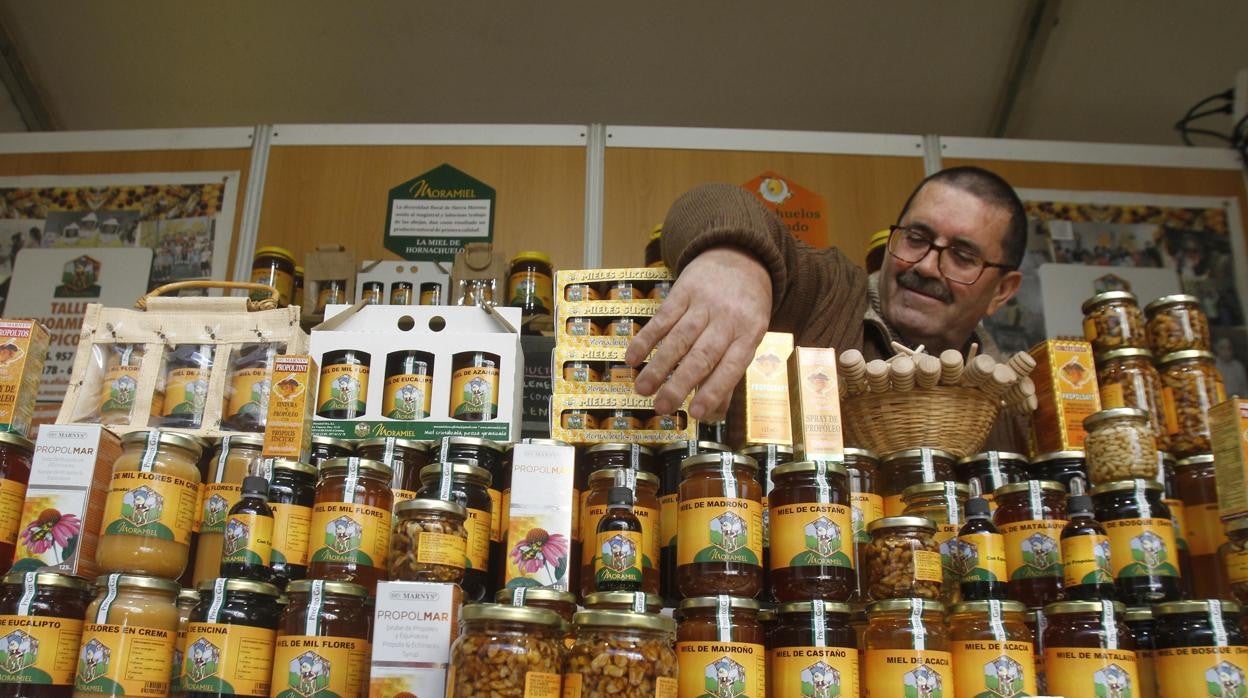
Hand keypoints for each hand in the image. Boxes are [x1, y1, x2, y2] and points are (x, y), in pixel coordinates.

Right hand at [626, 247, 771, 420]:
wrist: (740, 256)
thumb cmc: (745, 306)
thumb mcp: (750, 335)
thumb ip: (730, 372)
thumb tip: (713, 413)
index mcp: (749, 334)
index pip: (731, 367)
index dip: (713, 391)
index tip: (695, 413)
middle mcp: (727, 320)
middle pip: (701, 356)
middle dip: (679, 384)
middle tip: (661, 407)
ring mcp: (704, 304)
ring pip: (678, 339)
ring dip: (658, 366)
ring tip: (642, 389)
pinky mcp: (683, 291)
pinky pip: (662, 318)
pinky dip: (646, 338)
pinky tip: (633, 358)